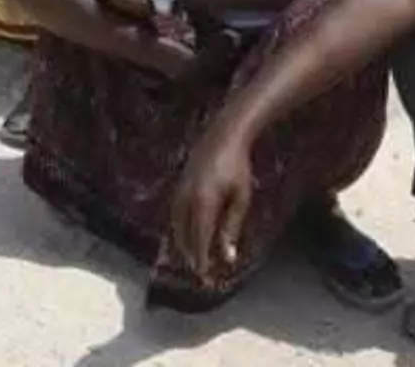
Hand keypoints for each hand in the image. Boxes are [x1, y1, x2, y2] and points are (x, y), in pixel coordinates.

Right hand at [168, 121, 256, 284]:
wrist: (223, 135)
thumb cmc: (238, 167)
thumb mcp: (240, 199)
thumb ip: (231, 228)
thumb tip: (227, 257)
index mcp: (202, 203)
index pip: (199, 240)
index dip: (201, 262)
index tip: (205, 279)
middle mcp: (185, 199)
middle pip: (184, 237)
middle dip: (192, 258)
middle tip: (203, 275)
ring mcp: (178, 191)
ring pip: (176, 228)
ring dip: (185, 246)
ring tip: (195, 260)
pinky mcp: (177, 186)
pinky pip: (174, 216)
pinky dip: (180, 231)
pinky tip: (189, 237)